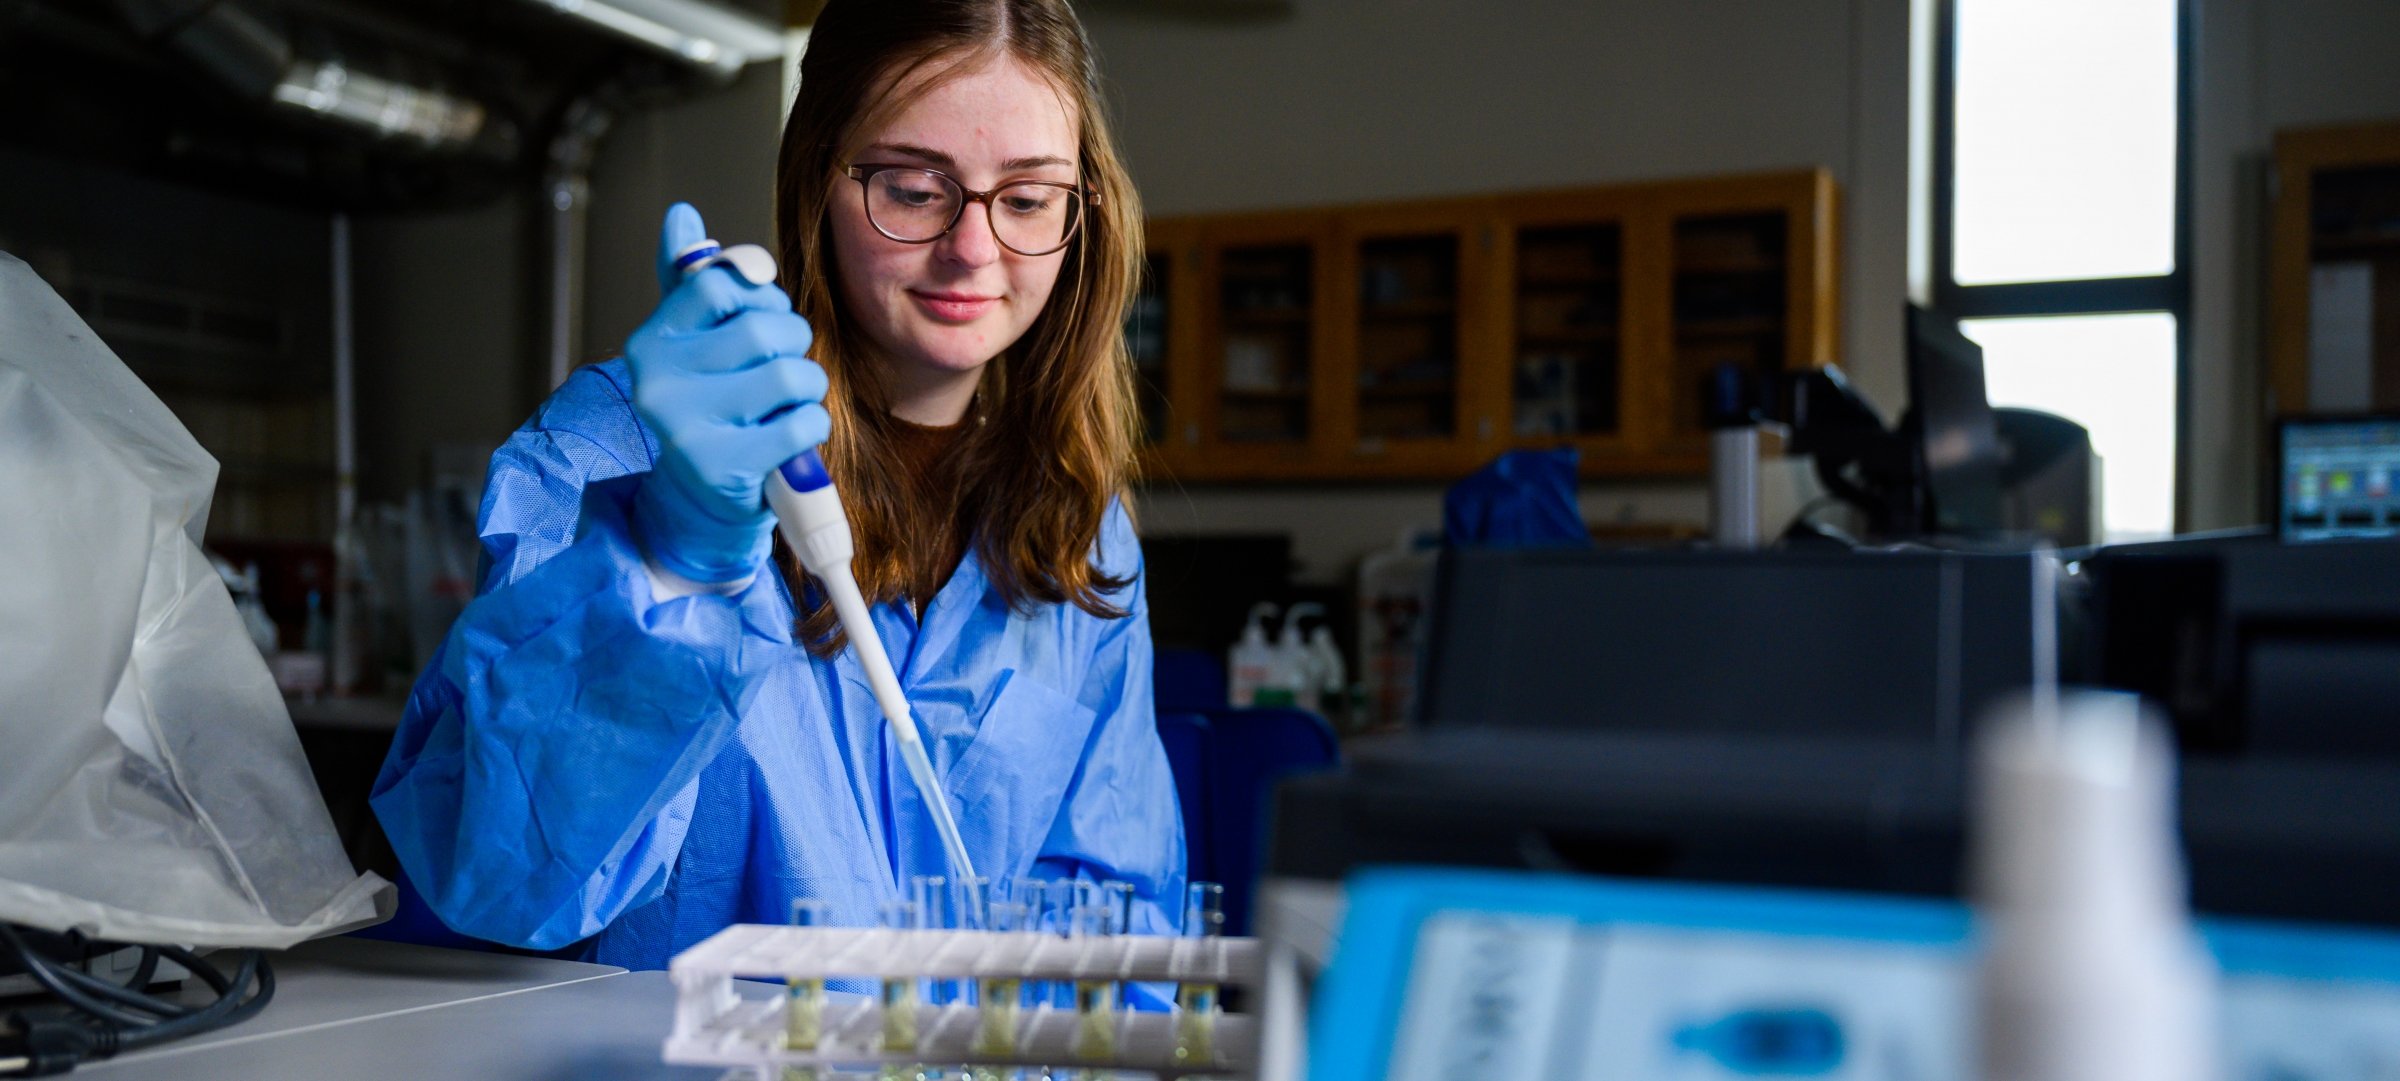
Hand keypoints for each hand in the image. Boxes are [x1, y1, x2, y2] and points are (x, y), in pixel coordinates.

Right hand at [625, 203, 829, 583]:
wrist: (699, 501)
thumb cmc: (707, 409)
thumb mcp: (691, 342)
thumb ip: (690, 279)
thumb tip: (680, 214)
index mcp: (650, 341)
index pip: (722, 286)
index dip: (762, 299)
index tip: (761, 321)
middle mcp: (657, 382)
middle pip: (764, 329)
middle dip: (793, 345)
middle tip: (780, 368)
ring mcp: (686, 427)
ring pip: (791, 374)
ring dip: (807, 388)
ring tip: (784, 404)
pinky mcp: (724, 467)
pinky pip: (802, 423)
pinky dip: (812, 428)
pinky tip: (790, 437)